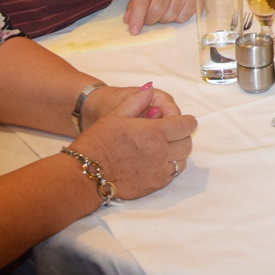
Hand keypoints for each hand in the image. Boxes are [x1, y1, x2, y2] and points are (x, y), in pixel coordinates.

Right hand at [71, 83, 196, 200]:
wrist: (86, 174)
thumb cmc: (98, 142)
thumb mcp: (115, 115)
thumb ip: (136, 100)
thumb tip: (150, 89)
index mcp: (154, 132)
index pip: (185, 126)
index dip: (188, 121)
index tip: (186, 120)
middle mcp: (160, 153)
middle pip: (187, 144)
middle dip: (184, 136)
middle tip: (174, 133)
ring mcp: (158, 171)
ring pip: (182, 161)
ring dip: (178, 152)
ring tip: (165, 147)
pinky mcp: (154, 185)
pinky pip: (172, 175)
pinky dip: (170, 167)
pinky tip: (157, 161)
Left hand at [123, 0, 196, 34]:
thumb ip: (135, 3)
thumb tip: (128, 20)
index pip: (142, 0)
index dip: (137, 18)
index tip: (134, 31)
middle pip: (156, 11)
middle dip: (150, 20)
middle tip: (149, 18)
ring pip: (169, 17)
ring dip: (163, 19)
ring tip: (163, 11)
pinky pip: (181, 19)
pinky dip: (175, 18)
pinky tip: (174, 9)